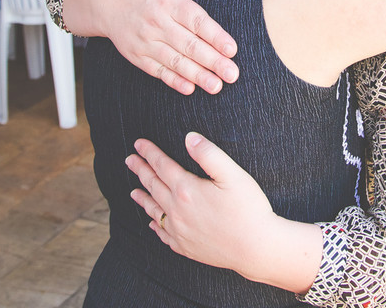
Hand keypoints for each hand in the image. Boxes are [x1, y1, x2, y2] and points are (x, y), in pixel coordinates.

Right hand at [65, 0, 238, 94]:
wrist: (104, 0)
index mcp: (169, 1)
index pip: (196, 21)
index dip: (215, 36)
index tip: (232, 49)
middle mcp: (157, 22)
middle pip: (189, 45)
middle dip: (213, 61)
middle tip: (232, 74)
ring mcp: (145, 41)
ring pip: (175, 61)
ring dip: (197, 75)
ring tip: (216, 86)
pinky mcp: (136, 55)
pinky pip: (157, 71)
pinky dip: (173, 80)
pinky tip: (189, 89)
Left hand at [128, 134, 277, 275]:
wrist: (256, 248)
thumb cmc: (249, 209)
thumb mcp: (233, 174)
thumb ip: (209, 154)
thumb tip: (189, 137)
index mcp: (187, 189)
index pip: (162, 165)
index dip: (149, 152)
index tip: (138, 143)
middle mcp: (178, 211)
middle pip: (153, 186)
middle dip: (141, 171)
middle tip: (129, 160)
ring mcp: (180, 231)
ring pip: (154, 211)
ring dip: (143, 198)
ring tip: (133, 192)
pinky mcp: (186, 247)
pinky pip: (163, 235)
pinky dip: (155, 227)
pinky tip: (151, 224)